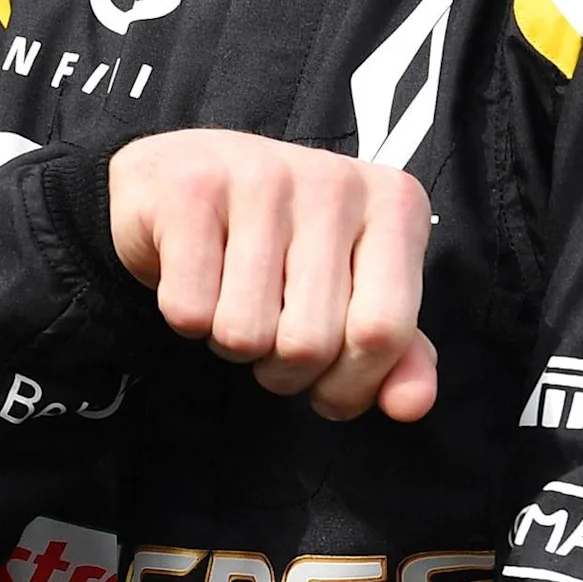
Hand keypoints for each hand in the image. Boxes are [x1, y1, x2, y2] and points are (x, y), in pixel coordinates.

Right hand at [107, 129, 436, 419]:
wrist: (172, 180)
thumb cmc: (273, 241)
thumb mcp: (350, 290)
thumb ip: (392, 351)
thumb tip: (410, 404)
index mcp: (394, 204)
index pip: (384, 331)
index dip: (348, 381)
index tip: (328, 374)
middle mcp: (335, 181)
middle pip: (309, 343)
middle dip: (280, 366)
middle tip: (270, 327)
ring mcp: (260, 177)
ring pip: (244, 334)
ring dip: (229, 341)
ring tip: (232, 296)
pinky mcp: (190, 190)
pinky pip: (190, 311)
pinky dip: (186, 318)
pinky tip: (197, 276)